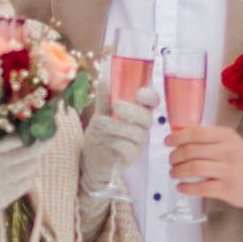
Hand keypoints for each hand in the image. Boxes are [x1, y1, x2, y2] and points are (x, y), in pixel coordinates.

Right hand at [0, 136, 45, 241]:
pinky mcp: (8, 195)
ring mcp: (3, 181)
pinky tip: (18, 179)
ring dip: (32, 164)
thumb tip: (21, 139)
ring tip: (24, 164)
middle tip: (50, 139)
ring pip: (31, 167)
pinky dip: (27, 179)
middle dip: (42, 145)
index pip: (14, 140)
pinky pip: (28, 182)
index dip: (29, 135)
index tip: (40, 130)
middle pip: (29, 153)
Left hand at [77, 84, 156, 198]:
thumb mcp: (100, 115)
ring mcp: (138, 144)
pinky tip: (105, 139)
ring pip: (136, 133)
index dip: (150, 97)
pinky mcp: (131, 158)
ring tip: (100, 122)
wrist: (91, 162)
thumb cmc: (100, 136)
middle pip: (146, 118)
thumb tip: (101, 79)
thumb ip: (103, 100)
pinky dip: (115, 142)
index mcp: (137, 114)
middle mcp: (141, 128)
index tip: (139, 93)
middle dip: (132, 111)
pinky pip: (128, 148)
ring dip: (117, 126)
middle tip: (117, 106)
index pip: (151, 103)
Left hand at [166, 124, 242, 207]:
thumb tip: (180, 137)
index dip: (177, 137)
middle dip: (175, 156)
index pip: (196, 132)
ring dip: (178, 171)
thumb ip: (209, 138)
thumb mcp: (230, 141)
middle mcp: (227, 151)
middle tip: (171, 161)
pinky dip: (186, 188)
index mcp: (226, 136)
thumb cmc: (241, 159)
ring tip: (174, 173)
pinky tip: (181, 187)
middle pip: (191, 151)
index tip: (168, 142)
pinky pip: (200, 188)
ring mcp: (228, 171)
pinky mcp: (227, 189)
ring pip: (193, 168)